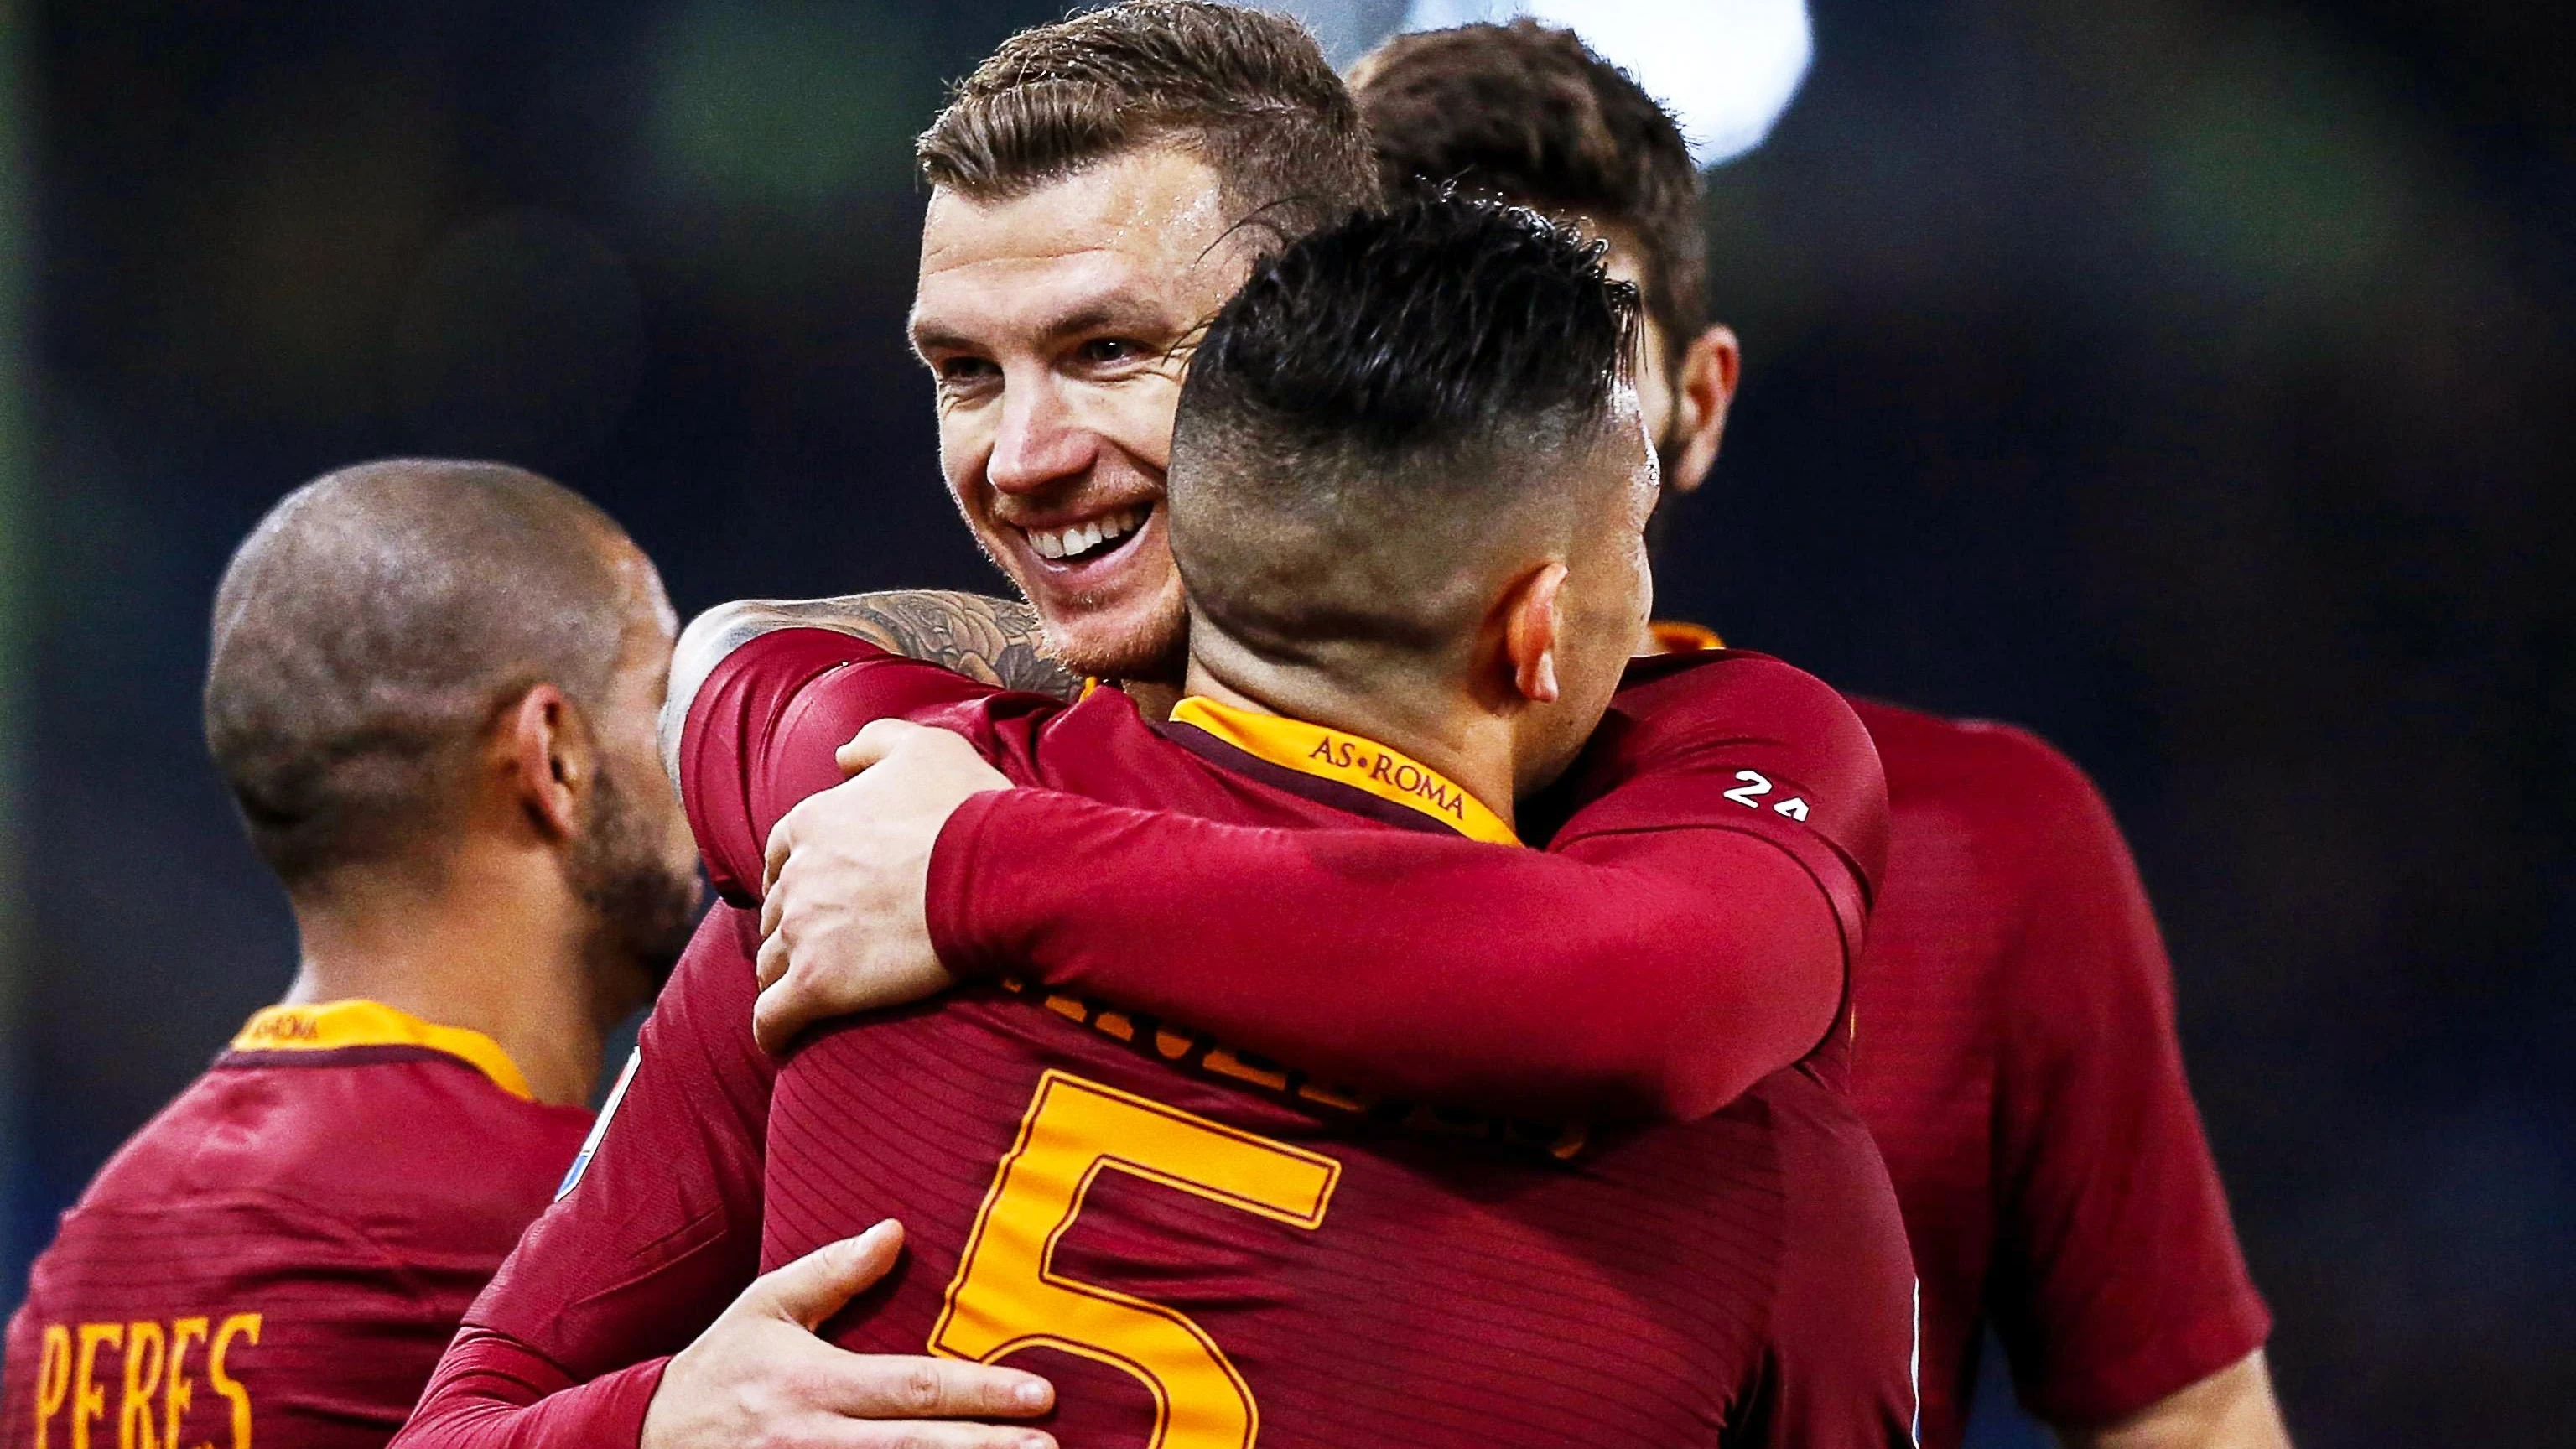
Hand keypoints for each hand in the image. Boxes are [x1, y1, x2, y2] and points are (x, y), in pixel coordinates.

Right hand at [642, 1220, 1054, 1448]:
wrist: (647, 1440)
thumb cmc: (722, 1367)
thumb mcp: (766, 1306)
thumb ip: (832, 1271)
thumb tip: (895, 1231)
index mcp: (814, 1383)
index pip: (913, 1388)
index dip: (979, 1393)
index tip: (1040, 1395)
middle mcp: (817, 1440)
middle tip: (1050, 1448)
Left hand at [755, 719, 1010, 1052]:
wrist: (999, 873)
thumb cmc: (971, 810)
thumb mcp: (928, 746)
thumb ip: (876, 741)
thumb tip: (840, 756)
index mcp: (811, 822)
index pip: (779, 855)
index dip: (798, 876)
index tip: (822, 894)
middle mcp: (796, 876)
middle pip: (777, 913)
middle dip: (796, 929)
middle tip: (833, 948)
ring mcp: (802, 933)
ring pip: (770, 966)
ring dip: (786, 979)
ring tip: (815, 997)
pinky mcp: (817, 986)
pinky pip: (772, 1019)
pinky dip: (774, 1031)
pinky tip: (786, 1041)